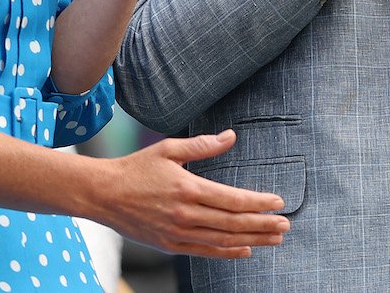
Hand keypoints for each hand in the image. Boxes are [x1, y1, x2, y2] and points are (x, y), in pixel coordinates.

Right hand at [100, 130, 289, 257]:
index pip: (232, 199)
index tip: (278, 201)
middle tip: (285, 225)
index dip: (258, 202)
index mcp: (187, 188)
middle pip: (233, 223)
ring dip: (253, 240)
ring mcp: (178, 233)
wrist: (104, 195)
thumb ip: (202, 145)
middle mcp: (185, 214)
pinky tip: (246, 249)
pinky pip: (206, 252)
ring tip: (274, 239)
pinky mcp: (170, 245)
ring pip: (223, 240)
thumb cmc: (137, 168)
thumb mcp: (169, 149)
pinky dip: (228, 252)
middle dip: (263, 225)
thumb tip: (231, 137)